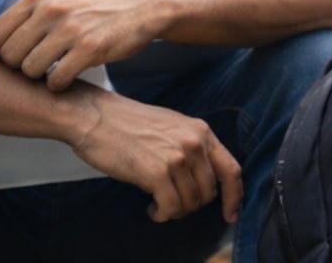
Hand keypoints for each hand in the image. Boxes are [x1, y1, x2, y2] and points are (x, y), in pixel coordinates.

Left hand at [0, 0, 167, 90]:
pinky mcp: (90, 49)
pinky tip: (68, 77)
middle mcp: (51, 10)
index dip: (0, 52)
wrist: (142, 7)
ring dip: (40, 78)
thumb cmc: (96, 10)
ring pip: (30, 70)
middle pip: (10, 56)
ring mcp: (71, 29)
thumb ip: (29, 17)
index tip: (16, 58)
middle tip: (38, 66)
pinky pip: (56, 80)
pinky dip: (59, 85)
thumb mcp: (59, 0)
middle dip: (20, 67)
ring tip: (54, 70)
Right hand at [69, 88, 242, 224]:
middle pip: (208, 193)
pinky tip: (152, 209)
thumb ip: (191, 147)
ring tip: (158, 204)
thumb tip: (201, 177)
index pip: (231, 170)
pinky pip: (171, 207)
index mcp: (202, 131)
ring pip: (190, 202)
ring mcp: (177, 157)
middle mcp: (195, 143)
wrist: (96, 116)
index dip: (235, 196)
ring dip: (175, 211)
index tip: (231, 214)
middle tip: (172, 203)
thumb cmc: (129, 124)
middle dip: (192, 205)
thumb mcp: (172, 127)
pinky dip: (162, 215)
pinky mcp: (156, 172)